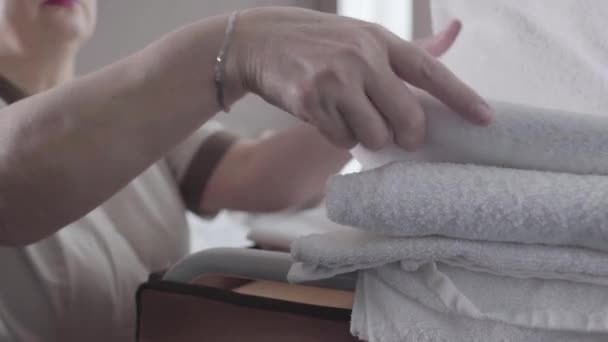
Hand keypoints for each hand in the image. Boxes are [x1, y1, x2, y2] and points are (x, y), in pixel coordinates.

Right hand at [229, 7, 491, 150]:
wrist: (261, 41)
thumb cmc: (321, 42)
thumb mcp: (366, 35)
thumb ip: (411, 48)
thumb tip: (455, 34)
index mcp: (381, 40)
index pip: (430, 72)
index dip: (461, 98)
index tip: (486, 119)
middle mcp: (362, 58)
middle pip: (407, 118)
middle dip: (407, 135)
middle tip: (400, 136)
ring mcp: (335, 80)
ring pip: (375, 136)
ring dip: (368, 136)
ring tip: (351, 116)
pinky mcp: (311, 101)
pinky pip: (342, 139)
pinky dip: (339, 135)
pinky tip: (327, 116)